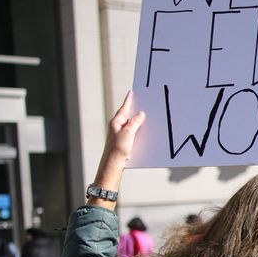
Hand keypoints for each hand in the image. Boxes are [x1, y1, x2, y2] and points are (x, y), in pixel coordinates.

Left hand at [89, 92, 144, 209]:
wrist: (113, 164)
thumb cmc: (118, 149)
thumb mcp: (128, 134)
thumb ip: (134, 123)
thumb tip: (140, 114)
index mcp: (116, 122)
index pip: (124, 108)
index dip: (129, 100)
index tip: (131, 92)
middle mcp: (117, 126)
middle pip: (127, 115)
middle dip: (133, 109)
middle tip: (141, 101)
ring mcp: (119, 134)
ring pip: (130, 123)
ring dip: (137, 120)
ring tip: (144, 115)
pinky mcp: (123, 141)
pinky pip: (132, 131)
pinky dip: (137, 128)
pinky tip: (143, 130)